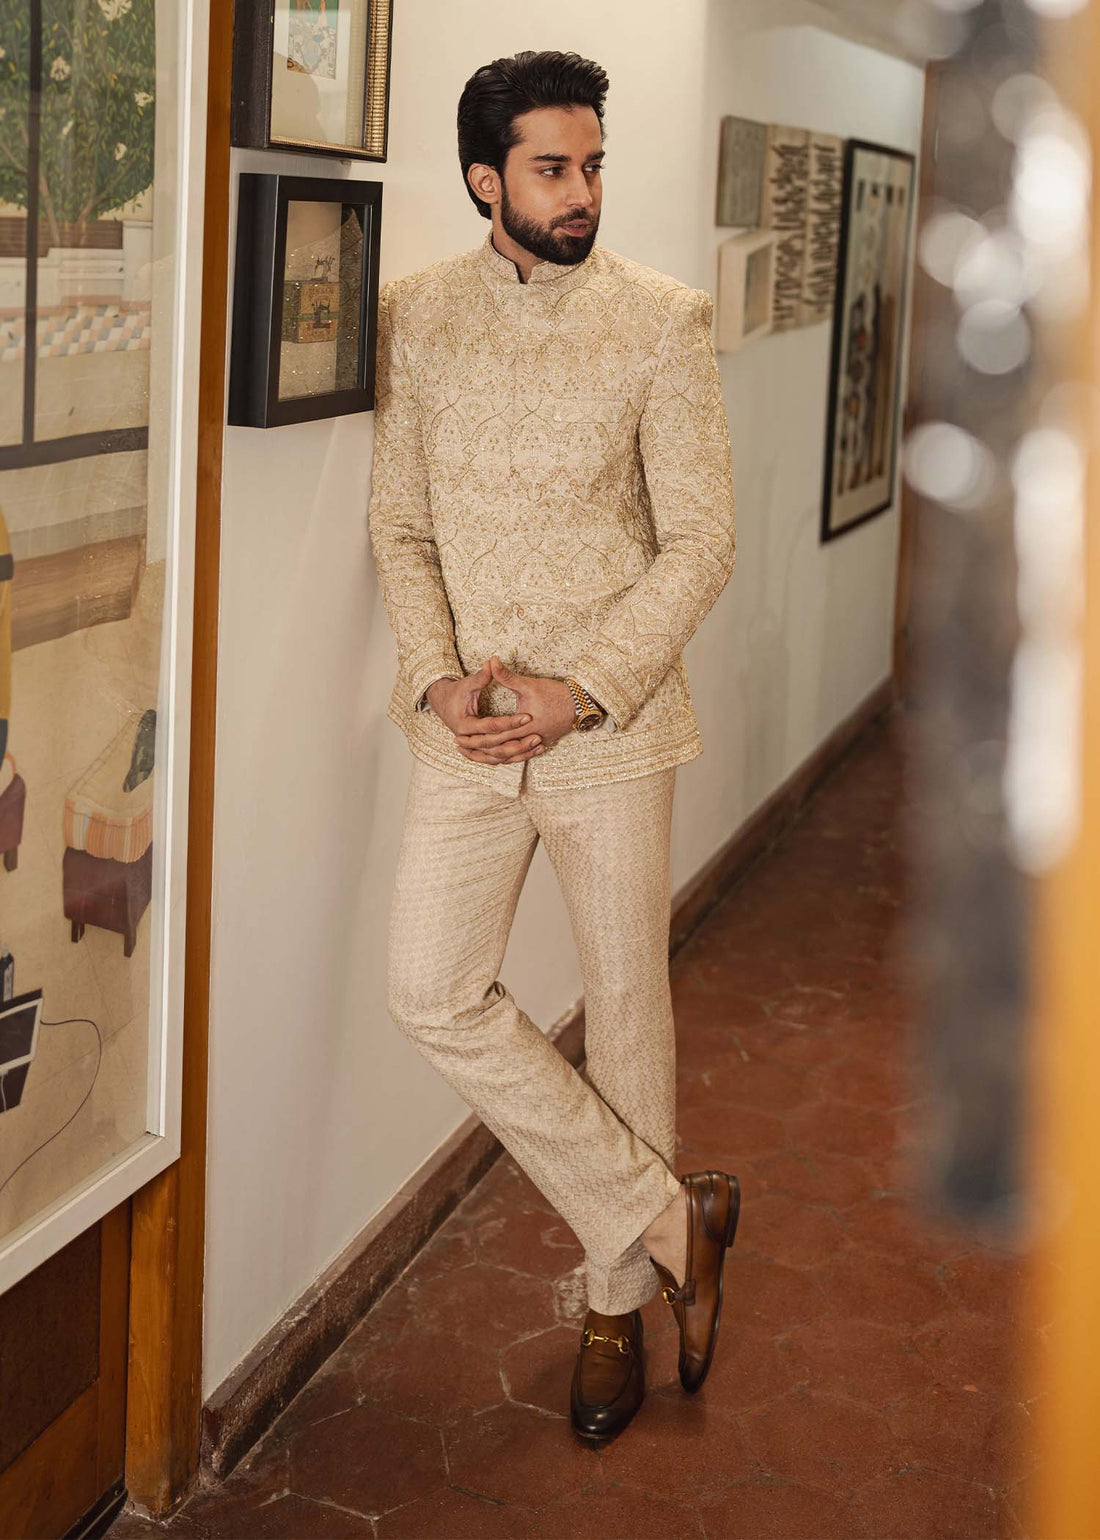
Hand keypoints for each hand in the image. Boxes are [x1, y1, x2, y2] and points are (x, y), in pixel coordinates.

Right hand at [426, 660, 544, 764]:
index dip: (509, 722)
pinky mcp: (480, 750)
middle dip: (517, 741)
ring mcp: (473, 748)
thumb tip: (493, 661)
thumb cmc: (456, 692)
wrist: (443, 703)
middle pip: (495, 746)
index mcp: (464, 725)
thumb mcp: (468, 684)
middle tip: (537, 735)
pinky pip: (499, 758)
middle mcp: (467, 740)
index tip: (527, 716)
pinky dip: (514, 756)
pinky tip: (532, 751)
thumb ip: (482, 676)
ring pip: (498, 756)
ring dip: (518, 752)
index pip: (491, 726)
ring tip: (538, 744)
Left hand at [453, 655, 574, 753]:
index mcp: (523, 725)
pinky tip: (498, 756)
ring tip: (474, 755)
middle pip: (499, 749)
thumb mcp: (528, 684)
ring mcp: (536, 743)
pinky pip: (521, 756)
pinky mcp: (541, 744)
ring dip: (491, 756)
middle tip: (460, 747)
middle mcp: (529, 738)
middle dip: (478, 749)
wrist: (580, 704)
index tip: (459, 737)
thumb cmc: (555, 693)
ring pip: (510, 756)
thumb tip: (491, 661)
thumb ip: (506, 675)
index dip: (475, 737)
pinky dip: (507, 757)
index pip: (494, 734)